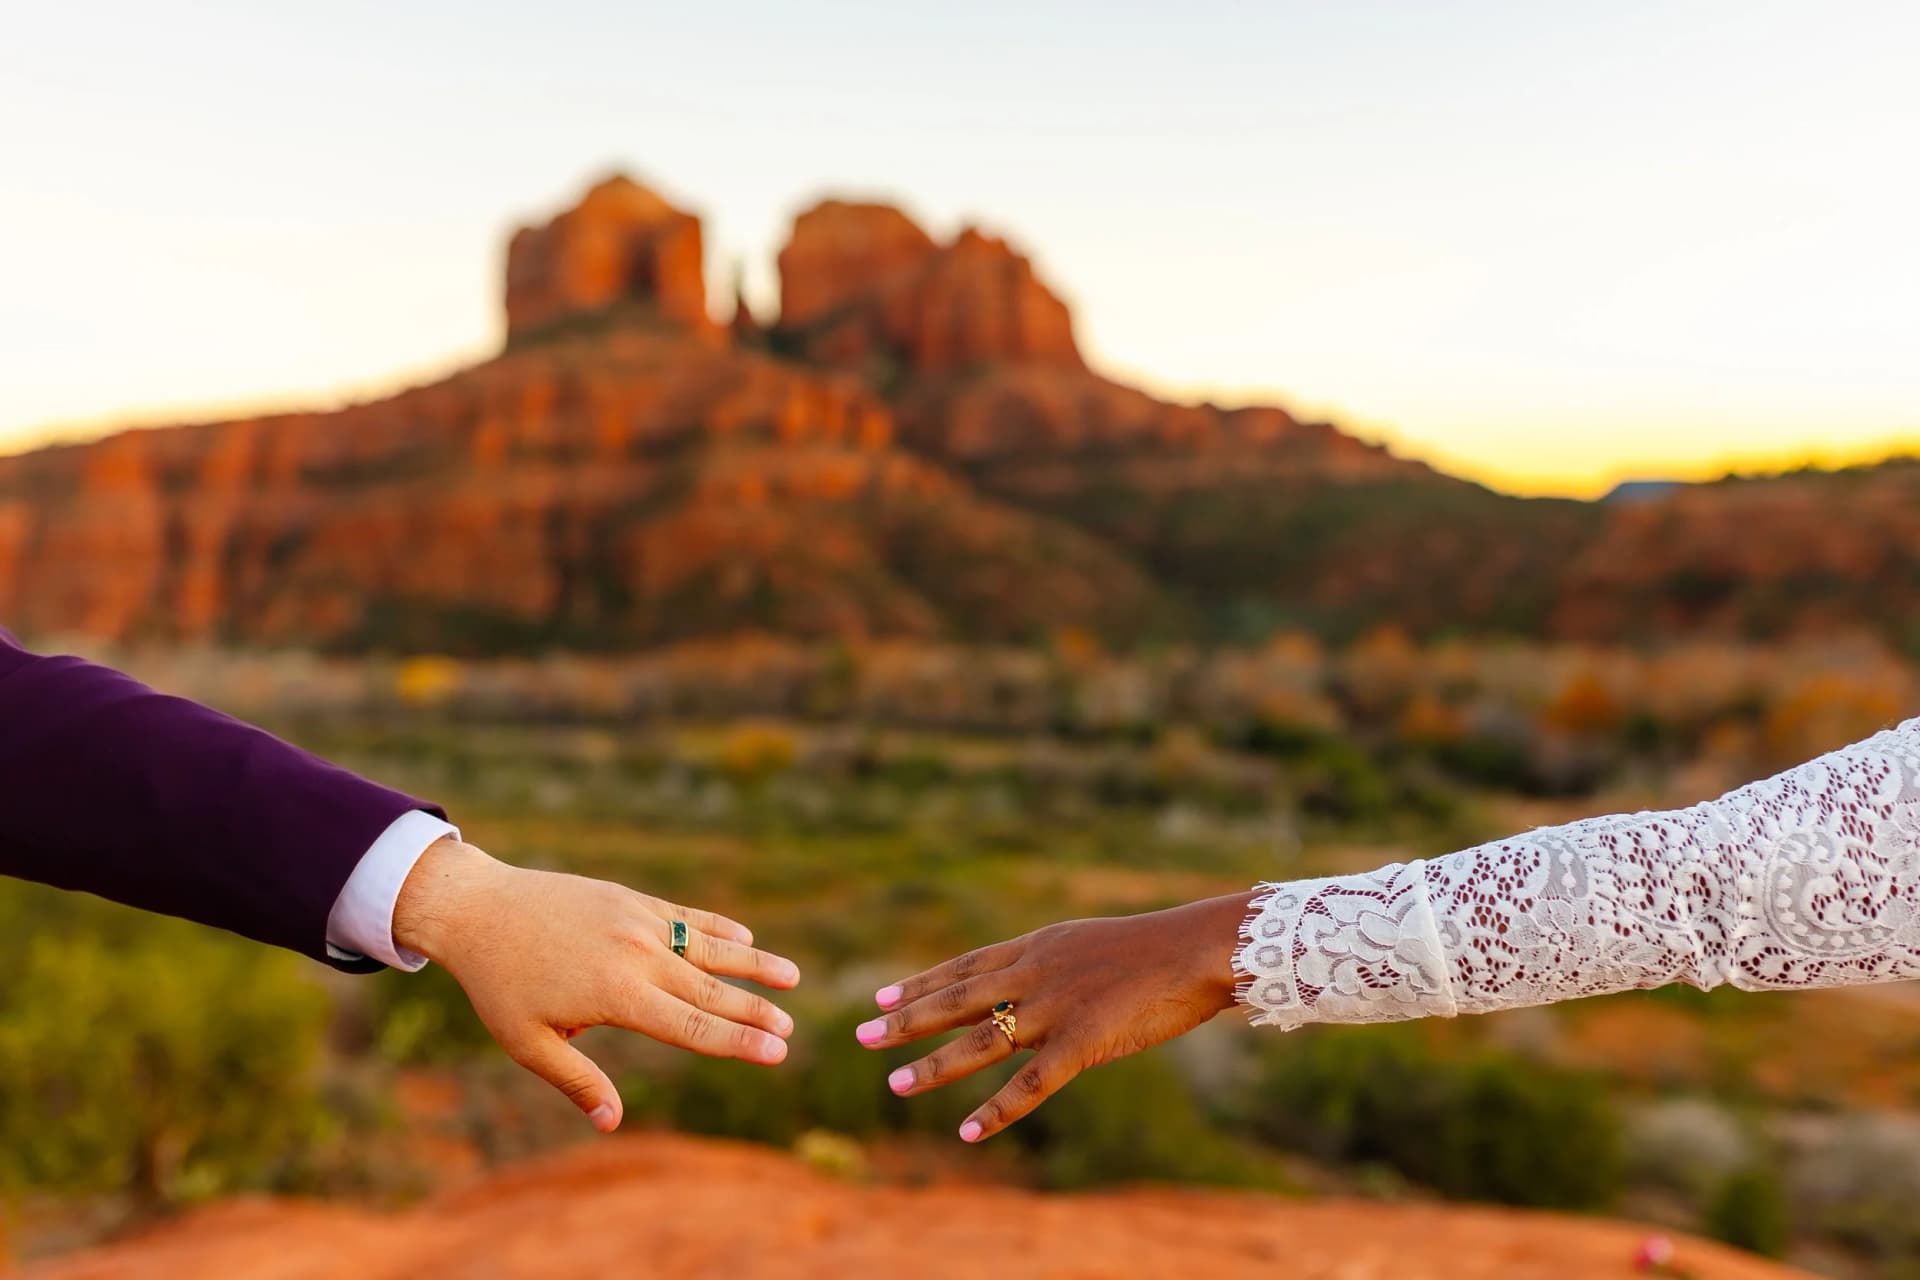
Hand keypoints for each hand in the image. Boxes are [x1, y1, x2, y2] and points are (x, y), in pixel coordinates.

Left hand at [392, 837, 799, 1132]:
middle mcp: (637, 955)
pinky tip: (747, 940)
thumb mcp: (527, 1043)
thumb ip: (576, 1080)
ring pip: (708, 948)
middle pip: (710, 990)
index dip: (736, 1041)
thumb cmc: (499, 984)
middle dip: (754, 1012)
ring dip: (753, 965)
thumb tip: (611, 1123)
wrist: (480, 908)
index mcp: (616, 995)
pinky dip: (718, 929)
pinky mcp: (630, 900)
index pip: (691, 1026)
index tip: (776, 1052)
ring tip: (792, 979)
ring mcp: (637, 922)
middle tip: (790, 1030)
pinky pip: (686, 917)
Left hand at [856, 891, 1253, 1141]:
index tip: (880, 998)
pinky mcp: (1082, 1042)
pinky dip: (995, 1111)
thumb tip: (1030, 978)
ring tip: (894, 1085)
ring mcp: (1056, 1007)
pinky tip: (967, 1132)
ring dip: (933, 1066)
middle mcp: (1036, 973)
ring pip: (980, 1042)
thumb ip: (1056, 964)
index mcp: (1038, 947)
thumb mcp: (1090, 945)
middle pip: (957, 1000)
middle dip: (906, 1020)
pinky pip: (1029, 1084)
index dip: (921, 984)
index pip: (964, 967)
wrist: (1200, 949)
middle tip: (860, 1036)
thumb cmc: (1156, 950)